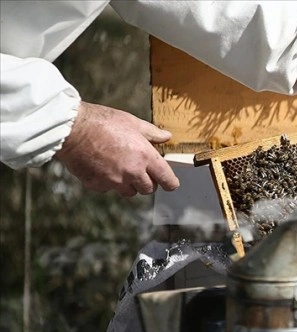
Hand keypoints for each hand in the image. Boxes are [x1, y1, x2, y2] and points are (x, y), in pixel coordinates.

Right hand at [55, 102, 179, 196]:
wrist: (72, 129)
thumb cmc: (103, 122)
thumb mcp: (132, 122)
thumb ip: (152, 133)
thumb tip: (167, 137)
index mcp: (145, 157)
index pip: (166, 180)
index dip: (170, 183)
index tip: (170, 183)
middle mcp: (132, 172)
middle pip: (148, 189)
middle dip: (148, 182)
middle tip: (141, 170)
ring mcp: (114, 181)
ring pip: (129, 192)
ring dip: (129, 184)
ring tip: (121, 168)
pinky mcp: (97, 185)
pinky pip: (109, 189)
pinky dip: (109, 182)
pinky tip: (103, 167)